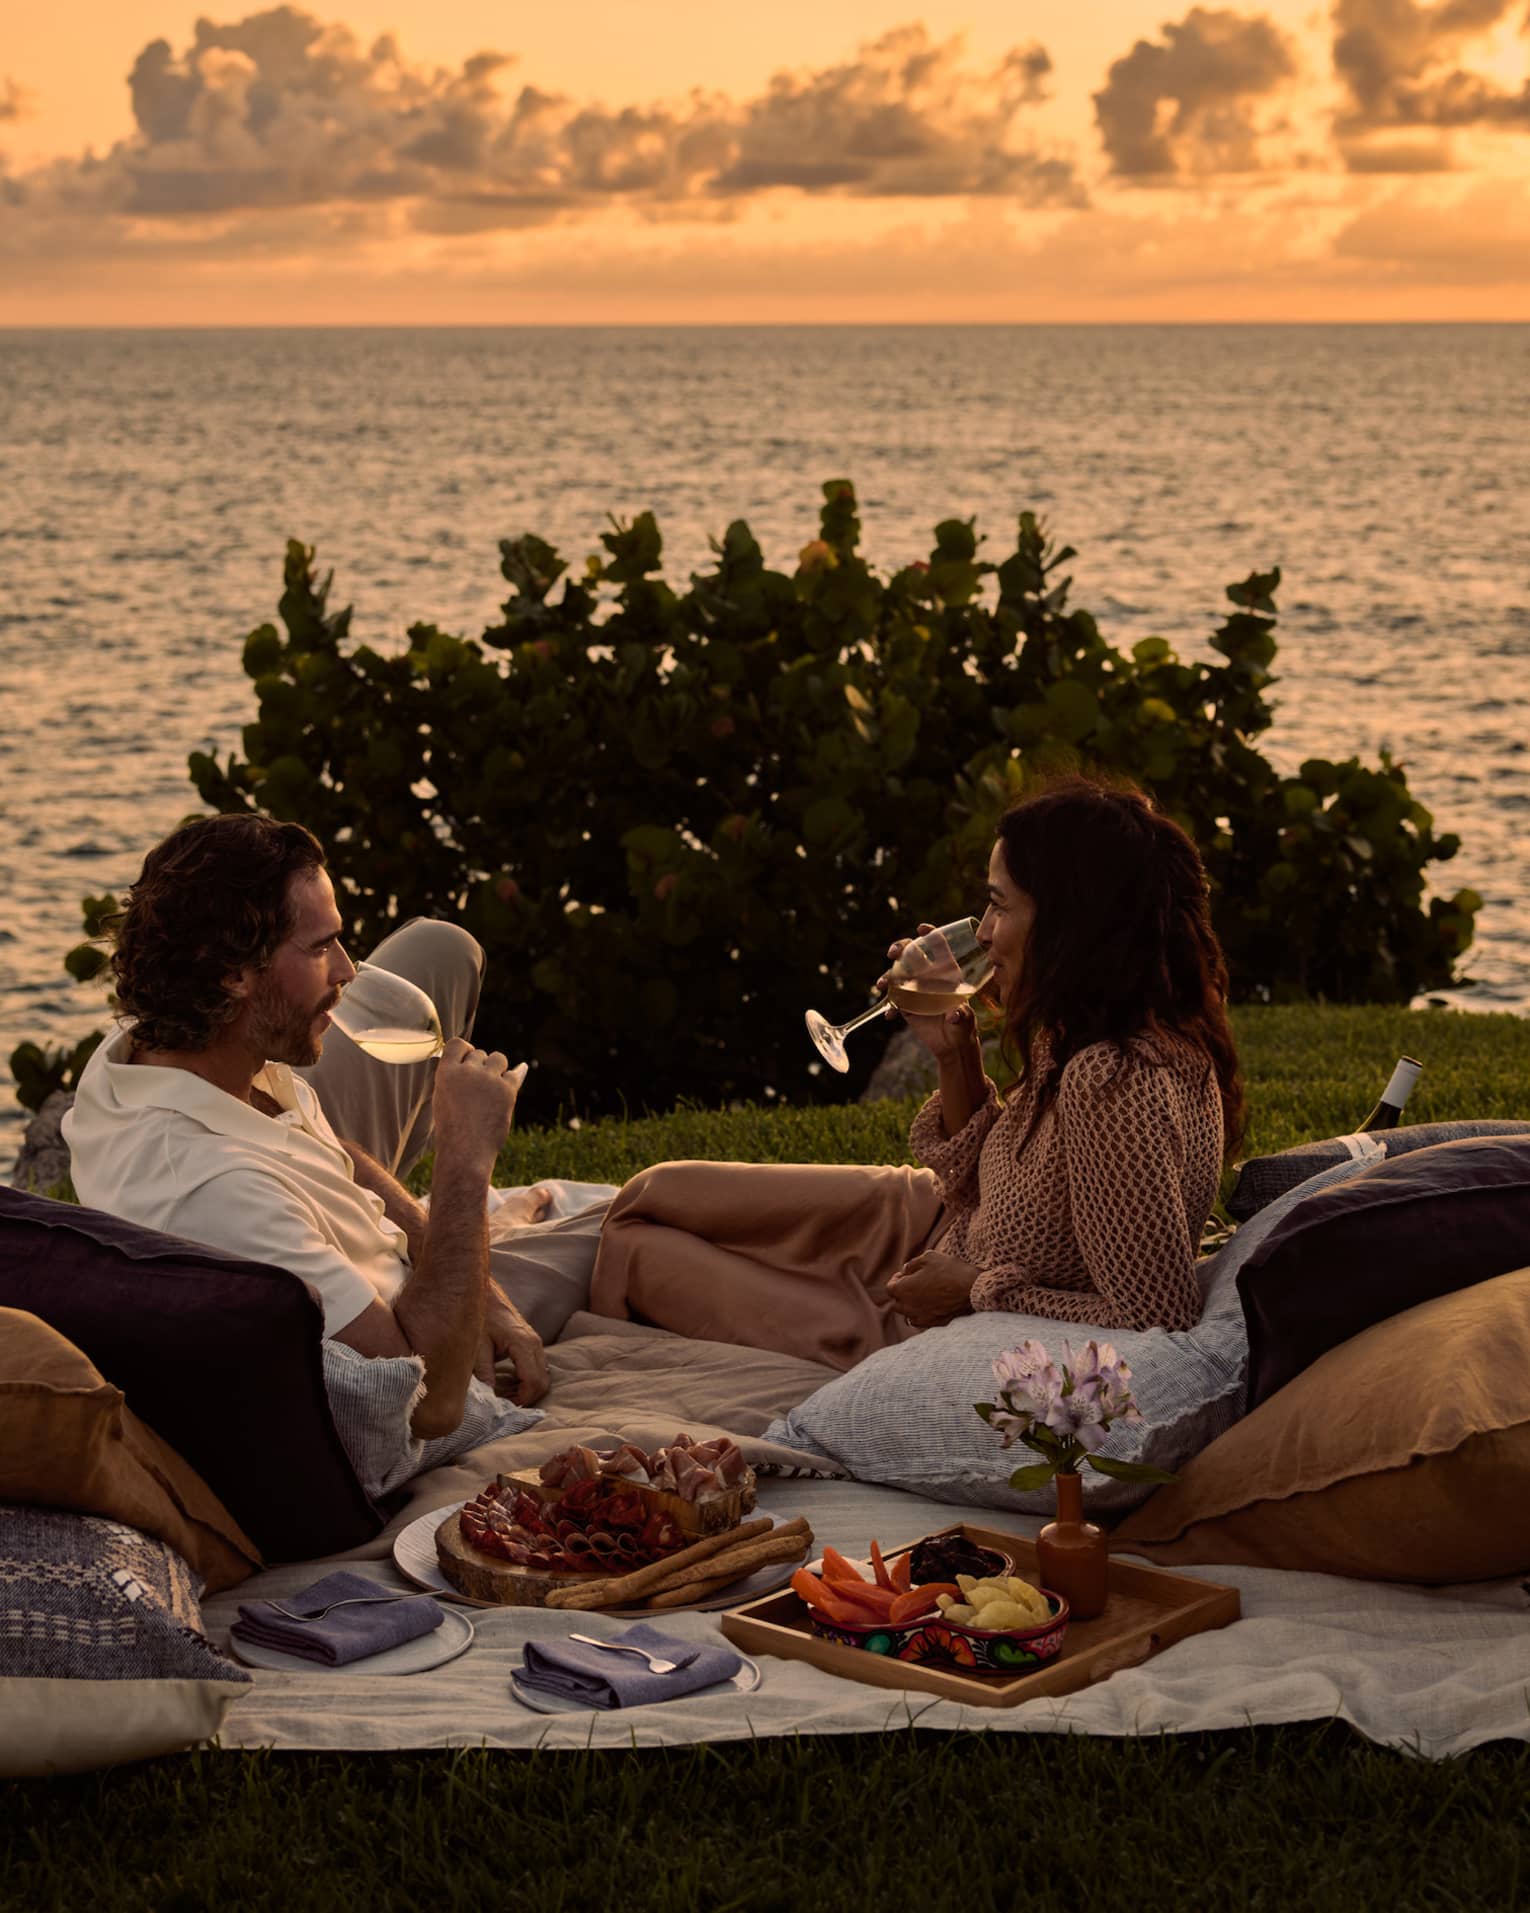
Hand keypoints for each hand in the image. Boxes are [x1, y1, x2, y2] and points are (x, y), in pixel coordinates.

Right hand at [431, 1039, 524, 1170]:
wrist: (465, 1152)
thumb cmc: (452, 1129)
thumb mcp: (443, 1098)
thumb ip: (454, 1076)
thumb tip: (469, 1053)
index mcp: (446, 1073)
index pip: (457, 1044)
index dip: (465, 1051)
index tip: (468, 1060)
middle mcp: (467, 1072)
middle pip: (480, 1053)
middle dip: (481, 1067)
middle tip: (479, 1089)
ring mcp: (488, 1080)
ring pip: (498, 1058)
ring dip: (497, 1068)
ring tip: (492, 1088)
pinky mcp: (507, 1090)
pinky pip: (514, 1074)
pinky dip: (514, 1077)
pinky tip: (517, 1074)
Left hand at [479, 1281, 548, 1404]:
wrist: (483, 1291)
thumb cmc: (479, 1316)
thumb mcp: (477, 1346)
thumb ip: (483, 1373)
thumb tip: (488, 1399)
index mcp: (523, 1344)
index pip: (534, 1381)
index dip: (522, 1400)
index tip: (505, 1408)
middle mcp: (534, 1343)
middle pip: (543, 1381)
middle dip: (527, 1398)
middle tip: (505, 1406)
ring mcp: (535, 1342)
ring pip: (542, 1375)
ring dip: (527, 1390)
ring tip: (505, 1397)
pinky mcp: (531, 1342)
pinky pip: (537, 1368)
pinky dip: (527, 1381)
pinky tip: (507, 1385)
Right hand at [877, 925, 979, 1063]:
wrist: (952, 1046)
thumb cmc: (964, 1028)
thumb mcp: (966, 1020)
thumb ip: (962, 1016)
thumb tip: (954, 1014)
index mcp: (947, 973)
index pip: (938, 947)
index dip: (930, 934)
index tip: (921, 929)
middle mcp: (929, 977)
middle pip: (912, 954)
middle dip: (900, 948)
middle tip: (893, 953)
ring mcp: (915, 990)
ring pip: (897, 974)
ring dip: (887, 976)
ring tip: (882, 985)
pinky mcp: (906, 1006)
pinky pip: (893, 1001)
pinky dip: (889, 1007)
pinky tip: (889, 1015)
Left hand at [886, 1251, 980, 1329]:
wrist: (973, 1290)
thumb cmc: (950, 1271)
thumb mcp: (929, 1257)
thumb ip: (912, 1264)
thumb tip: (905, 1270)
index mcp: (903, 1290)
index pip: (890, 1288)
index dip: (897, 1279)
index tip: (907, 1274)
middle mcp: (908, 1307)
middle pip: (897, 1302)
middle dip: (902, 1293)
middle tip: (915, 1283)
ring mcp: (921, 1318)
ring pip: (908, 1314)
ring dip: (911, 1305)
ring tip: (924, 1295)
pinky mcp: (934, 1325)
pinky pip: (922, 1321)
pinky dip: (923, 1314)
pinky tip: (933, 1305)